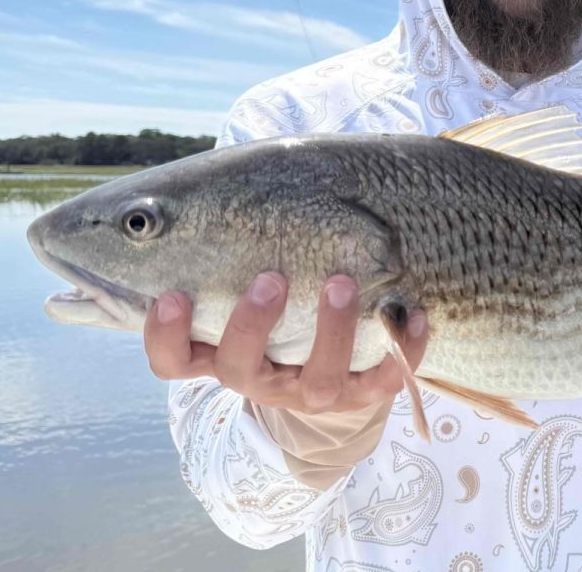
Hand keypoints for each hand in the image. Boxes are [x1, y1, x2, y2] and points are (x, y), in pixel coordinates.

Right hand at [144, 272, 427, 415]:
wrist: (332, 376)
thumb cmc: (279, 312)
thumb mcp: (245, 289)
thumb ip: (231, 256)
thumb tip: (220, 186)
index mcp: (220, 355)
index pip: (173, 361)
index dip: (166, 335)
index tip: (173, 294)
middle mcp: (260, 380)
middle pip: (240, 367)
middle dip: (252, 323)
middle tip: (271, 278)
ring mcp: (310, 393)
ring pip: (319, 380)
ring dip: (332, 331)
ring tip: (342, 283)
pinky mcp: (360, 396)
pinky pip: (384, 381)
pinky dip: (403, 349)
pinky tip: (414, 312)